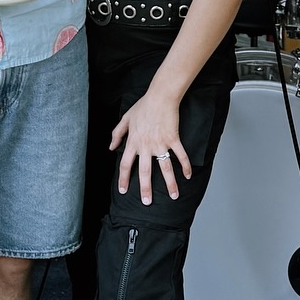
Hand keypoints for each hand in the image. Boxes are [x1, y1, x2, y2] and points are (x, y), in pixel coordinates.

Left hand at [110, 85, 191, 204]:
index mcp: (133, 142)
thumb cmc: (143, 106)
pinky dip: (185, 166)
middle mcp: (146, 146)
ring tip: (174, 195)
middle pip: (145, 171)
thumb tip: (111, 147)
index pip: (125, 164)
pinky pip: (180, 155)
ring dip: (170, 183)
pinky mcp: (173, 139)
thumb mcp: (125, 119)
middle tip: (147, 202)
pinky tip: (188, 176)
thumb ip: (117, 134)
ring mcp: (160, 143)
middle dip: (145, 189)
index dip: (123, 178)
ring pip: (165, 167)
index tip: (123, 190)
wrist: (160, 97)